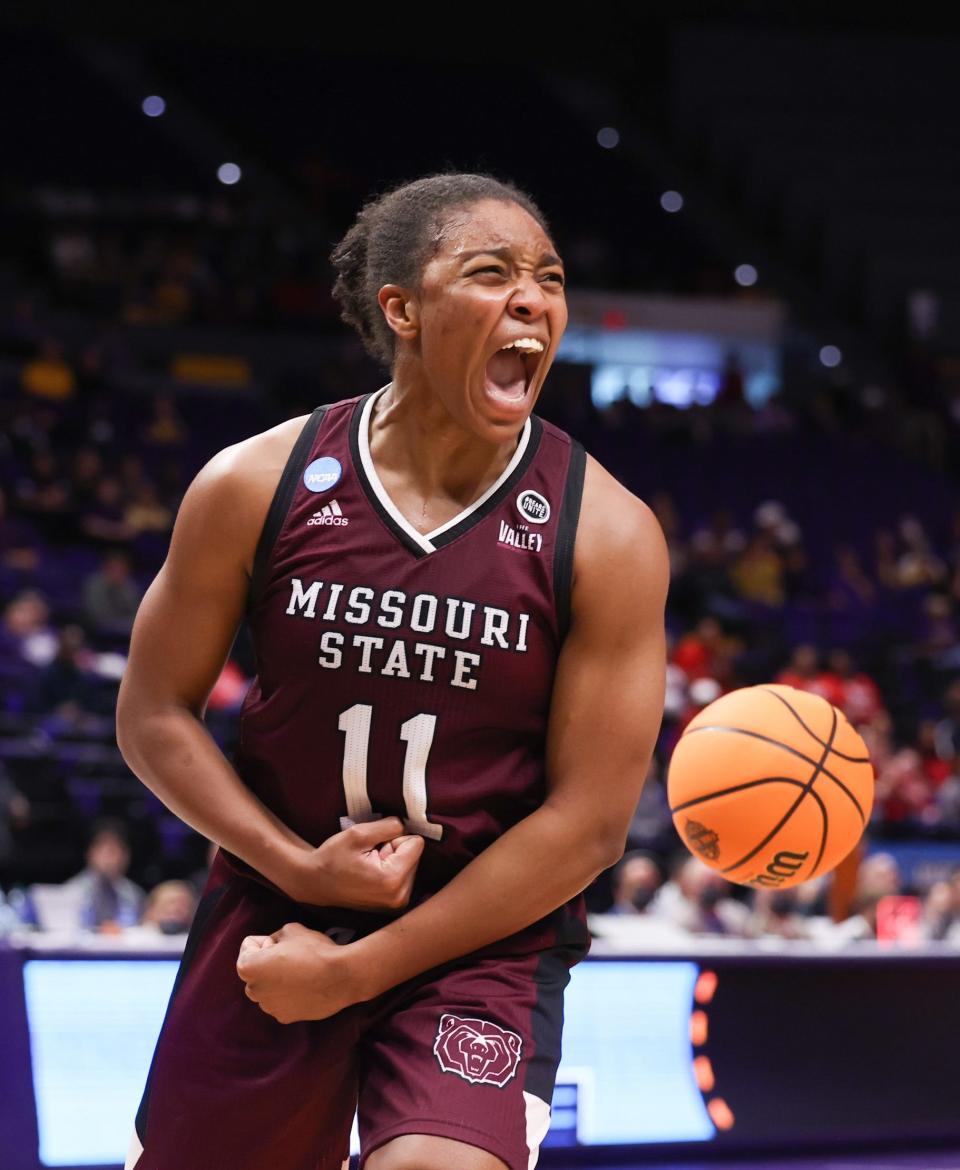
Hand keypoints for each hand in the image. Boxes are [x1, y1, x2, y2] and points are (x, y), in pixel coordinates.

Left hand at [236, 922, 364, 1022]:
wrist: (341, 977)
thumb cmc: (313, 950)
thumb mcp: (290, 929)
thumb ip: (274, 937)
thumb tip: (272, 947)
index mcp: (248, 968)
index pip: (248, 946)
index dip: (268, 940)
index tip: (284, 944)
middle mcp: (253, 991)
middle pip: (256, 971)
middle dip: (268, 963)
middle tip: (292, 956)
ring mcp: (269, 1007)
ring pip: (268, 988)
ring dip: (278, 980)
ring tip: (301, 972)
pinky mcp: (285, 1018)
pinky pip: (281, 1002)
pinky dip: (289, 995)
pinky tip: (306, 987)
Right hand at [284, 817, 424, 909]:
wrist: (315, 883)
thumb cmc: (333, 857)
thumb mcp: (359, 833)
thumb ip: (390, 826)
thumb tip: (408, 825)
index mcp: (393, 880)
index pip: (416, 843)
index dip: (395, 838)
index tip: (374, 847)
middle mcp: (400, 897)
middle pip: (415, 855)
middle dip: (395, 851)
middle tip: (369, 856)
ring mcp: (397, 904)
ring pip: (410, 864)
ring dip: (392, 860)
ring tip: (368, 866)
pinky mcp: (394, 905)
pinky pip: (404, 876)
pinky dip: (390, 871)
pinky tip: (371, 875)